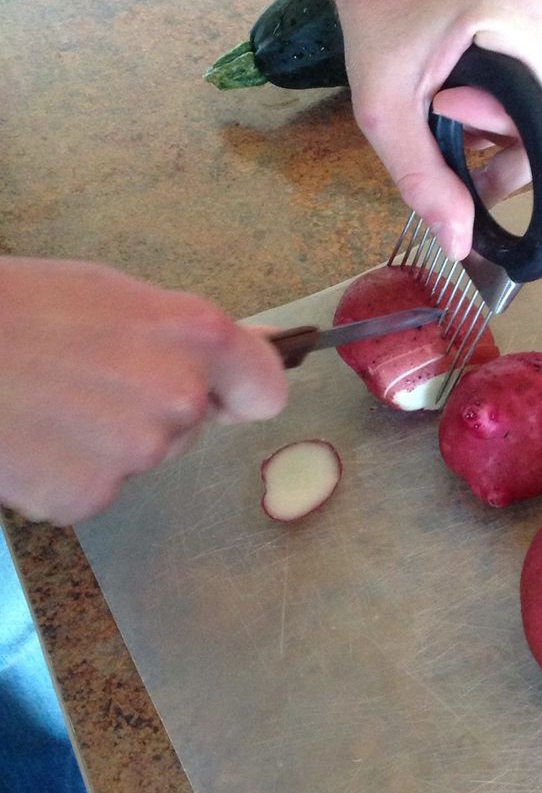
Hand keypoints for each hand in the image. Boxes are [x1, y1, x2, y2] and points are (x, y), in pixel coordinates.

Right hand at [0, 258, 287, 524]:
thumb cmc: (17, 307)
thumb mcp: (115, 295)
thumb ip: (188, 333)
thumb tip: (256, 349)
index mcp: (194, 336)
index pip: (265, 390)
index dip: (240, 392)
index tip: (222, 394)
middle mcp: (178, 397)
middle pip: (191, 425)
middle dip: (151, 408)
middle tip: (88, 379)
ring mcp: (135, 454)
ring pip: (140, 456)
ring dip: (104, 441)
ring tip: (48, 401)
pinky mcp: (88, 497)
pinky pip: (94, 489)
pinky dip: (65, 473)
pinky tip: (32, 437)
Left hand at [332, 0, 541, 259]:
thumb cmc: (380, 17)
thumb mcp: (385, 108)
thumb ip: (422, 178)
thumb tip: (461, 245)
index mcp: (531, 21)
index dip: (503, 157)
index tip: (444, 120)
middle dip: (499, 142)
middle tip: (442, 110)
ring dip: (501, 128)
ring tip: (449, 96)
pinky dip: (510, 108)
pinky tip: (470, 88)